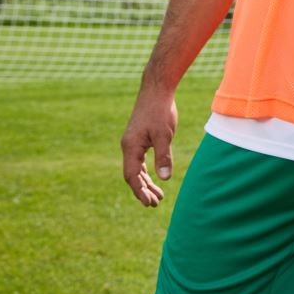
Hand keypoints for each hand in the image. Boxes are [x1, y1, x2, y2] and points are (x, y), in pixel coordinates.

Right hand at [121, 89, 177, 206]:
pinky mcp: (139, 137)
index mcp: (130, 147)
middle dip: (143, 190)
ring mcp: (133, 142)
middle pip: (133, 175)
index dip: (140, 191)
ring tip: (159, 196)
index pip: (132, 176)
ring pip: (136, 168)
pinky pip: (140, 159)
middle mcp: (128, 146)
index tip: (149, 203)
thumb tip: (164, 179)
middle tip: (155, 204)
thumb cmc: (160, 111)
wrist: (157, 89)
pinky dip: (147, 171)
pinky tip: (155, 176)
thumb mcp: (164, 135)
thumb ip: (163, 157)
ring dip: (146, 182)